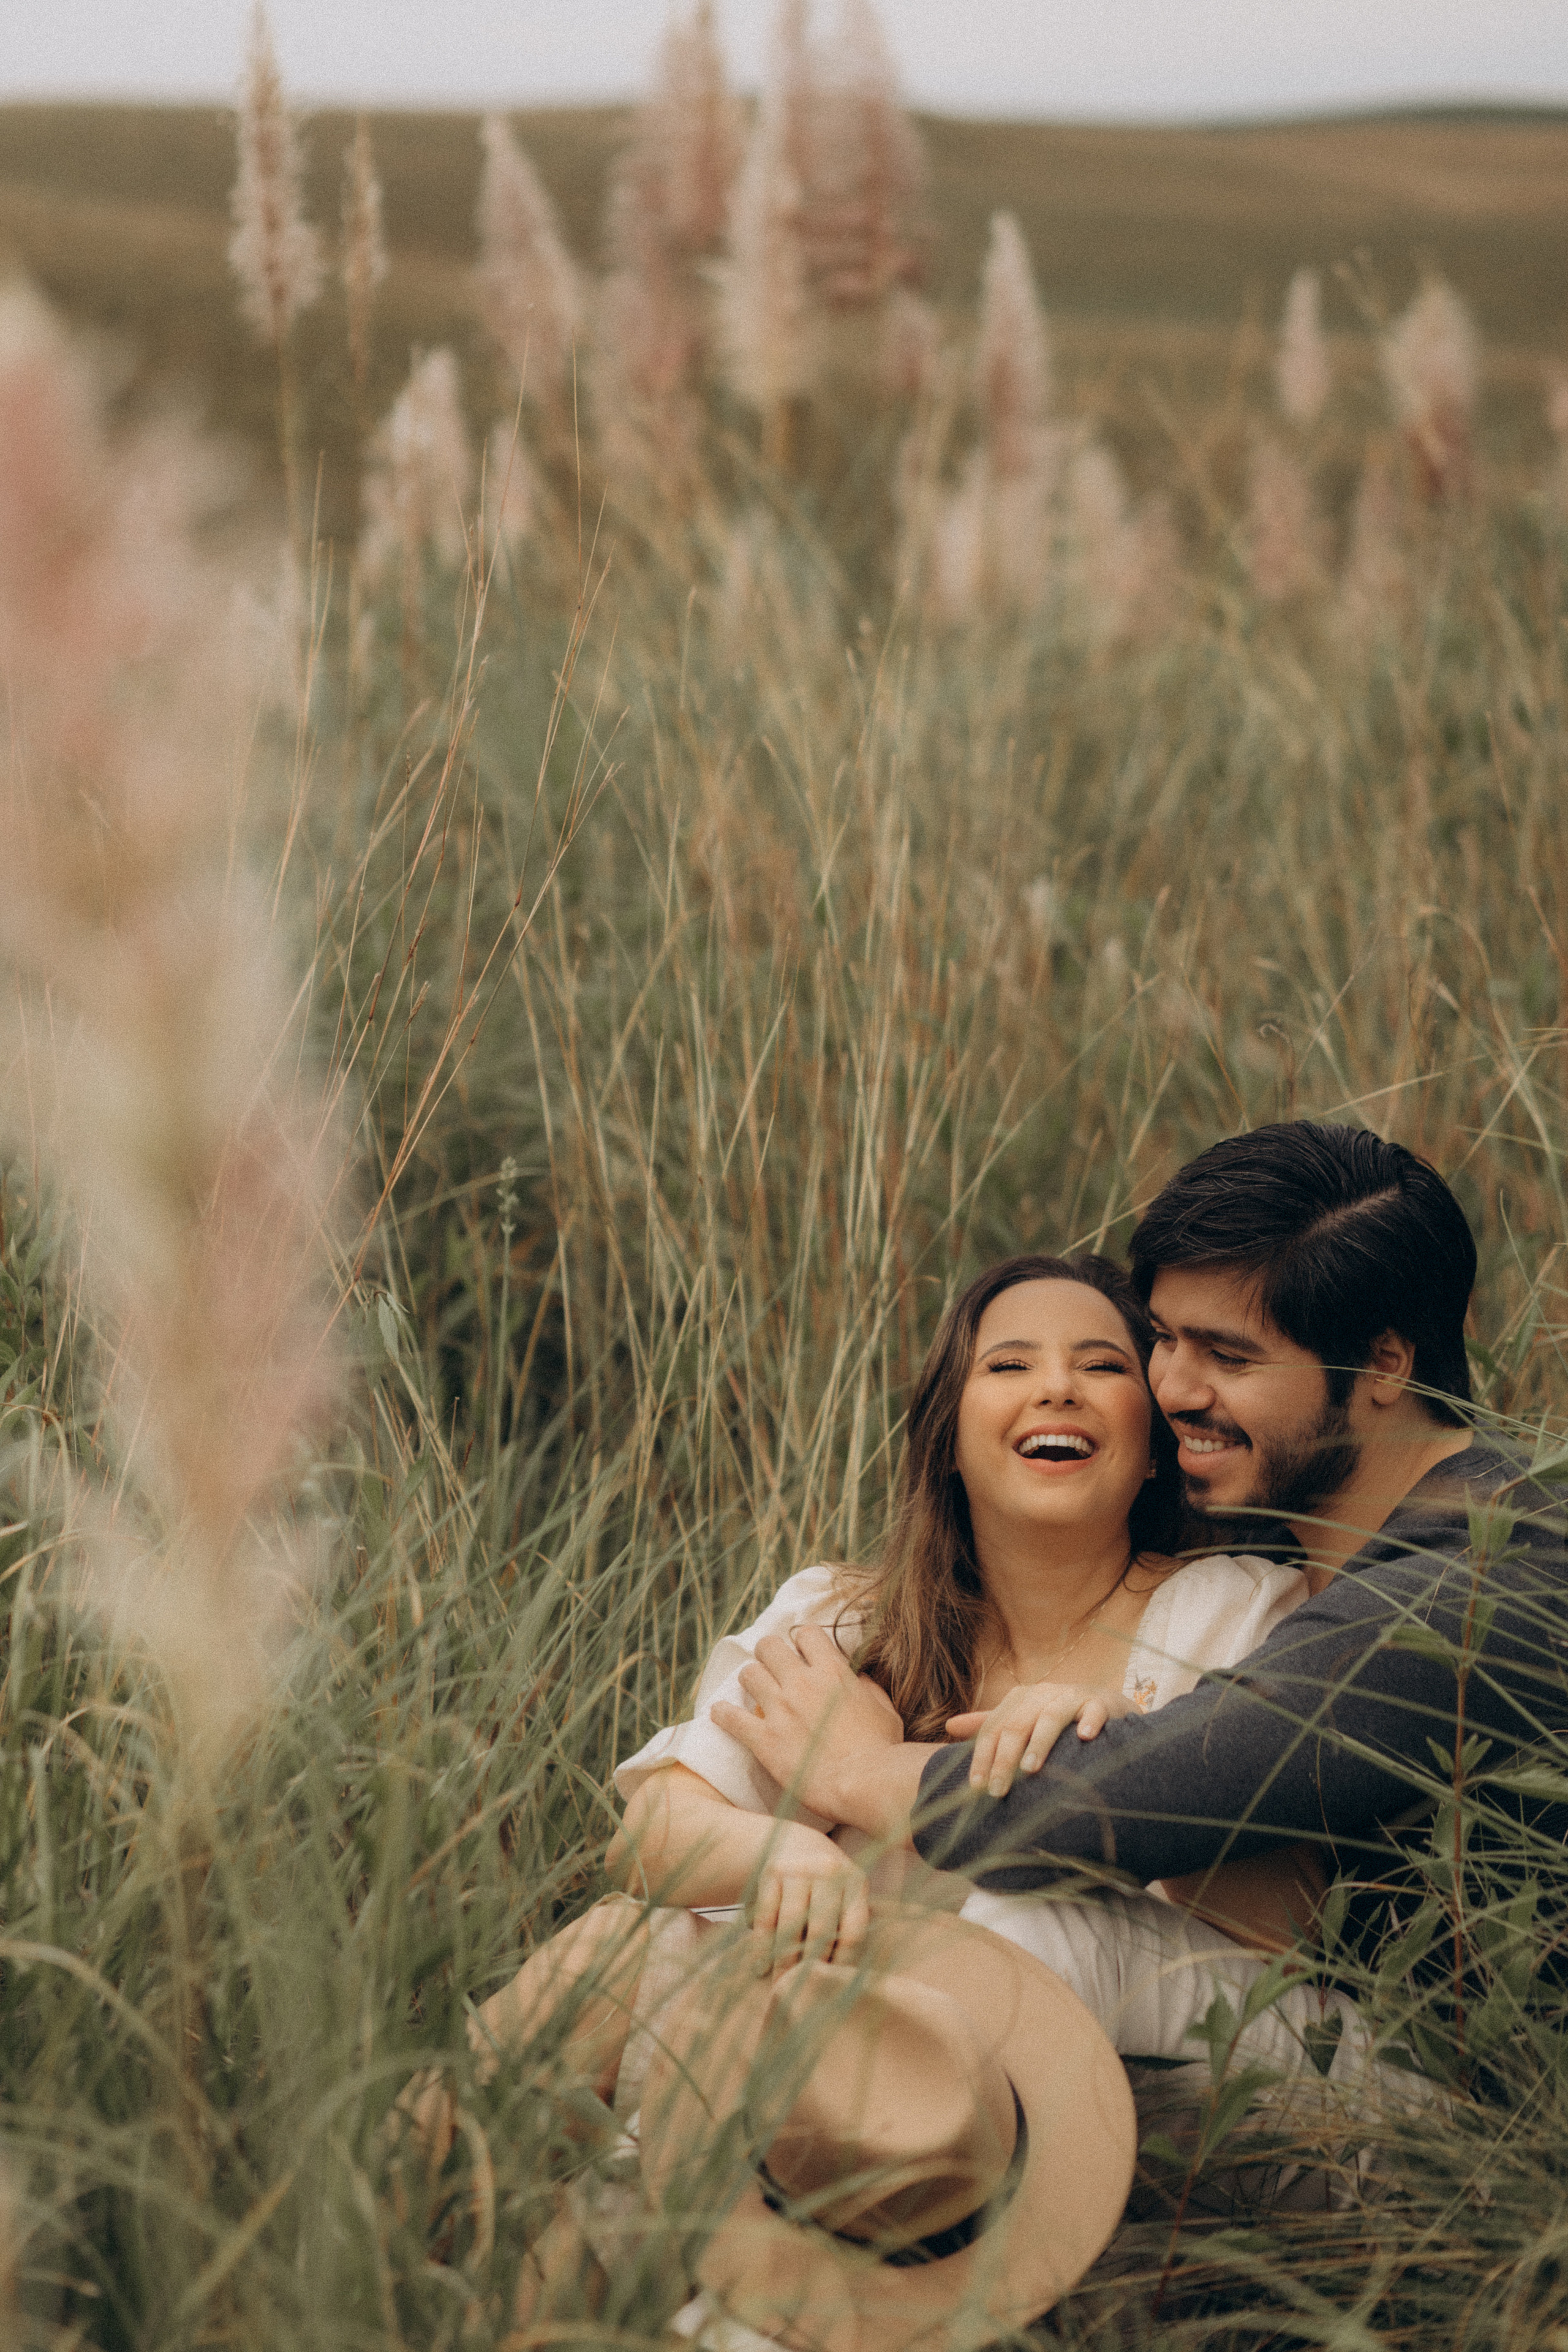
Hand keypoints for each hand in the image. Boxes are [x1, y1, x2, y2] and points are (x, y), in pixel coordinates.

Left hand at [711, 1624, 902, 1820]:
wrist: (866, 1784)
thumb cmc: (883, 1751)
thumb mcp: (885, 1710)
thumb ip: (868, 1688)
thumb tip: (858, 1677)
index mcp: (833, 1672)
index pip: (806, 1634)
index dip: (802, 1642)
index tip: (802, 1654)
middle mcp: (802, 1683)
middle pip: (768, 1646)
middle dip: (769, 1654)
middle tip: (773, 1669)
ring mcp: (780, 1710)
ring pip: (748, 1673)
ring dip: (750, 1680)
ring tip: (753, 1692)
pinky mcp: (764, 1739)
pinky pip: (730, 1718)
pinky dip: (722, 1714)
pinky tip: (719, 1714)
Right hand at [748, 1824, 870, 1977]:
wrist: (796, 1844)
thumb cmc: (825, 1887)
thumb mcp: (844, 1897)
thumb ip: (846, 1928)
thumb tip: (843, 1982)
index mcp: (856, 1882)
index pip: (853, 1931)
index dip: (843, 1963)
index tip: (831, 1988)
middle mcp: (830, 1872)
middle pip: (821, 1930)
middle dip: (810, 1966)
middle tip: (801, 1994)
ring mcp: (800, 1869)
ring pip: (791, 1924)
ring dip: (783, 1960)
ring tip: (779, 1986)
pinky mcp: (773, 1871)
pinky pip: (767, 1915)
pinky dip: (762, 1945)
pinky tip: (760, 1967)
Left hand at [946, 1681, 1133, 1797]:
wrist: (1108, 1706)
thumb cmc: (1059, 1720)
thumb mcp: (1023, 1720)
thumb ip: (989, 1724)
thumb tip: (949, 1725)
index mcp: (1021, 1699)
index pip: (994, 1728)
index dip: (982, 1757)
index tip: (975, 1788)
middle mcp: (1043, 1694)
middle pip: (1017, 1725)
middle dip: (1005, 1759)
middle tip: (998, 1790)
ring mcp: (1073, 1696)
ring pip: (1051, 1717)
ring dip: (1039, 1742)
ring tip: (1030, 1769)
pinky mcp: (1102, 1702)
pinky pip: (1095, 1710)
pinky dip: (1090, 1721)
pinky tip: (1084, 1737)